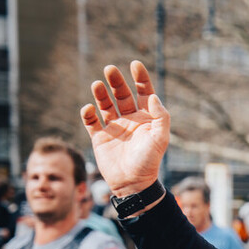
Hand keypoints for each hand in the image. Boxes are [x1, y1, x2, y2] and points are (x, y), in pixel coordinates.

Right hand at [80, 61, 169, 197]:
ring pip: (105, 104)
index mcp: (146, 118)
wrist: (133, 184)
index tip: (135, 64)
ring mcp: (114, 127)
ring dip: (100, 93)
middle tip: (110, 69)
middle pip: (122, 94)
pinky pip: (91, 121)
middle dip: (116, 81)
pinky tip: (89, 109)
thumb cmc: (149, 162)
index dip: (140, 78)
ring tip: (97, 84)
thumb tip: (153, 96)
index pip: (143, 92)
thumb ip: (160, 117)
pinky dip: (88, 113)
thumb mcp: (160, 139)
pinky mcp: (100, 137)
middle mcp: (130, 120)